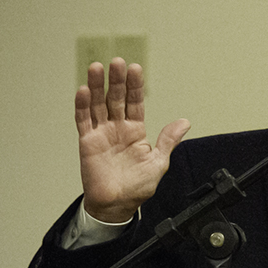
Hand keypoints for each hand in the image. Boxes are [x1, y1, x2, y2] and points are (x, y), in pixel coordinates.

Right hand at [76, 58, 189, 221]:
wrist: (117, 205)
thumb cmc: (137, 186)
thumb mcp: (158, 162)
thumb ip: (168, 140)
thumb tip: (184, 122)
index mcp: (135, 131)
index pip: (135, 103)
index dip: (135, 86)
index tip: (135, 68)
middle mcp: (117, 128)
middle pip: (115, 98)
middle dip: (117, 80)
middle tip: (117, 62)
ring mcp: (101, 133)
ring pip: (98, 104)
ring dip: (97, 86)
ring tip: (98, 68)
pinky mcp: (87, 142)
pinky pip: (84, 121)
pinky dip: (83, 106)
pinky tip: (84, 90)